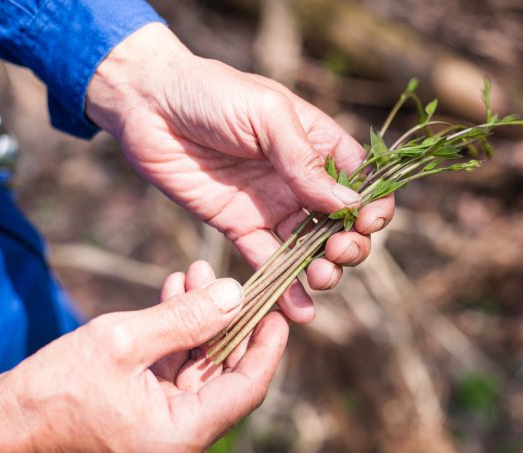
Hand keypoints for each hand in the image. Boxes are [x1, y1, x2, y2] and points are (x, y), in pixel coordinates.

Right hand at [0, 261, 287, 450]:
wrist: (0, 426)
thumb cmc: (49, 394)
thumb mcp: (120, 344)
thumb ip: (182, 319)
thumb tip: (234, 294)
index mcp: (180, 433)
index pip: (247, 388)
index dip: (268, 346)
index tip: (279, 309)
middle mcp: (178, 434)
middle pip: (226, 372)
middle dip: (229, 320)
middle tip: (234, 279)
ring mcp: (161, 421)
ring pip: (198, 362)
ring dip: (199, 317)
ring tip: (198, 272)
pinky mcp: (144, 406)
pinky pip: (173, 365)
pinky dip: (176, 330)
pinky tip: (176, 291)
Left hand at [86, 23, 394, 322]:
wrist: (149, 105)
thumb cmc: (212, 93)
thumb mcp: (268, 115)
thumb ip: (305, 160)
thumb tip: (349, 204)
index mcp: (317, 144)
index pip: (362, 182)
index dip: (373, 207)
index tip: (365, 222)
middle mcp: (300, 179)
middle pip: (342, 223)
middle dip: (350, 244)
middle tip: (338, 251)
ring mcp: (271, 205)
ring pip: (310, 248)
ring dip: (323, 269)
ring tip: (320, 278)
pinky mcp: (239, 226)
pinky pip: (267, 260)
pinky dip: (285, 286)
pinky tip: (299, 309)